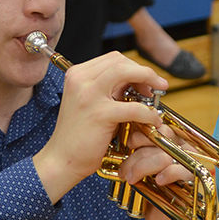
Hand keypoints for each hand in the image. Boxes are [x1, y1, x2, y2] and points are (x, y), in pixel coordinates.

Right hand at [33, 51, 167, 203]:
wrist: (61, 161)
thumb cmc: (79, 135)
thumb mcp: (90, 102)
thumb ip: (108, 88)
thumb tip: (138, 82)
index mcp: (77, 74)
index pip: (113, 59)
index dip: (134, 67)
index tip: (146, 81)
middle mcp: (80, 80)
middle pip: (121, 61)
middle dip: (144, 72)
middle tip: (157, 87)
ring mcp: (89, 95)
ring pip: (126, 72)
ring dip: (148, 81)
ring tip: (157, 96)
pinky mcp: (99, 114)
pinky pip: (133, 107)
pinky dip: (148, 113)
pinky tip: (153, 121)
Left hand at [121, 126, 206, 219]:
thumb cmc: (154, 195)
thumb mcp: (144, 171)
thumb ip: (141, 153)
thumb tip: (126, 138)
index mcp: (174, 143)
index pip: (160, 127)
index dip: (143, 133)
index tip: (129, 144)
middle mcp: (185, 150)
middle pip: (162, 139)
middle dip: (138, 153)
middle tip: (125, 170)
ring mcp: (191, 163)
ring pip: (166, 154)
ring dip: (144, 166)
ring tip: (132, 178)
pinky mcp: (195, 180)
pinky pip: (180, 170)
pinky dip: (167, 174)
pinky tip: (158, 182)